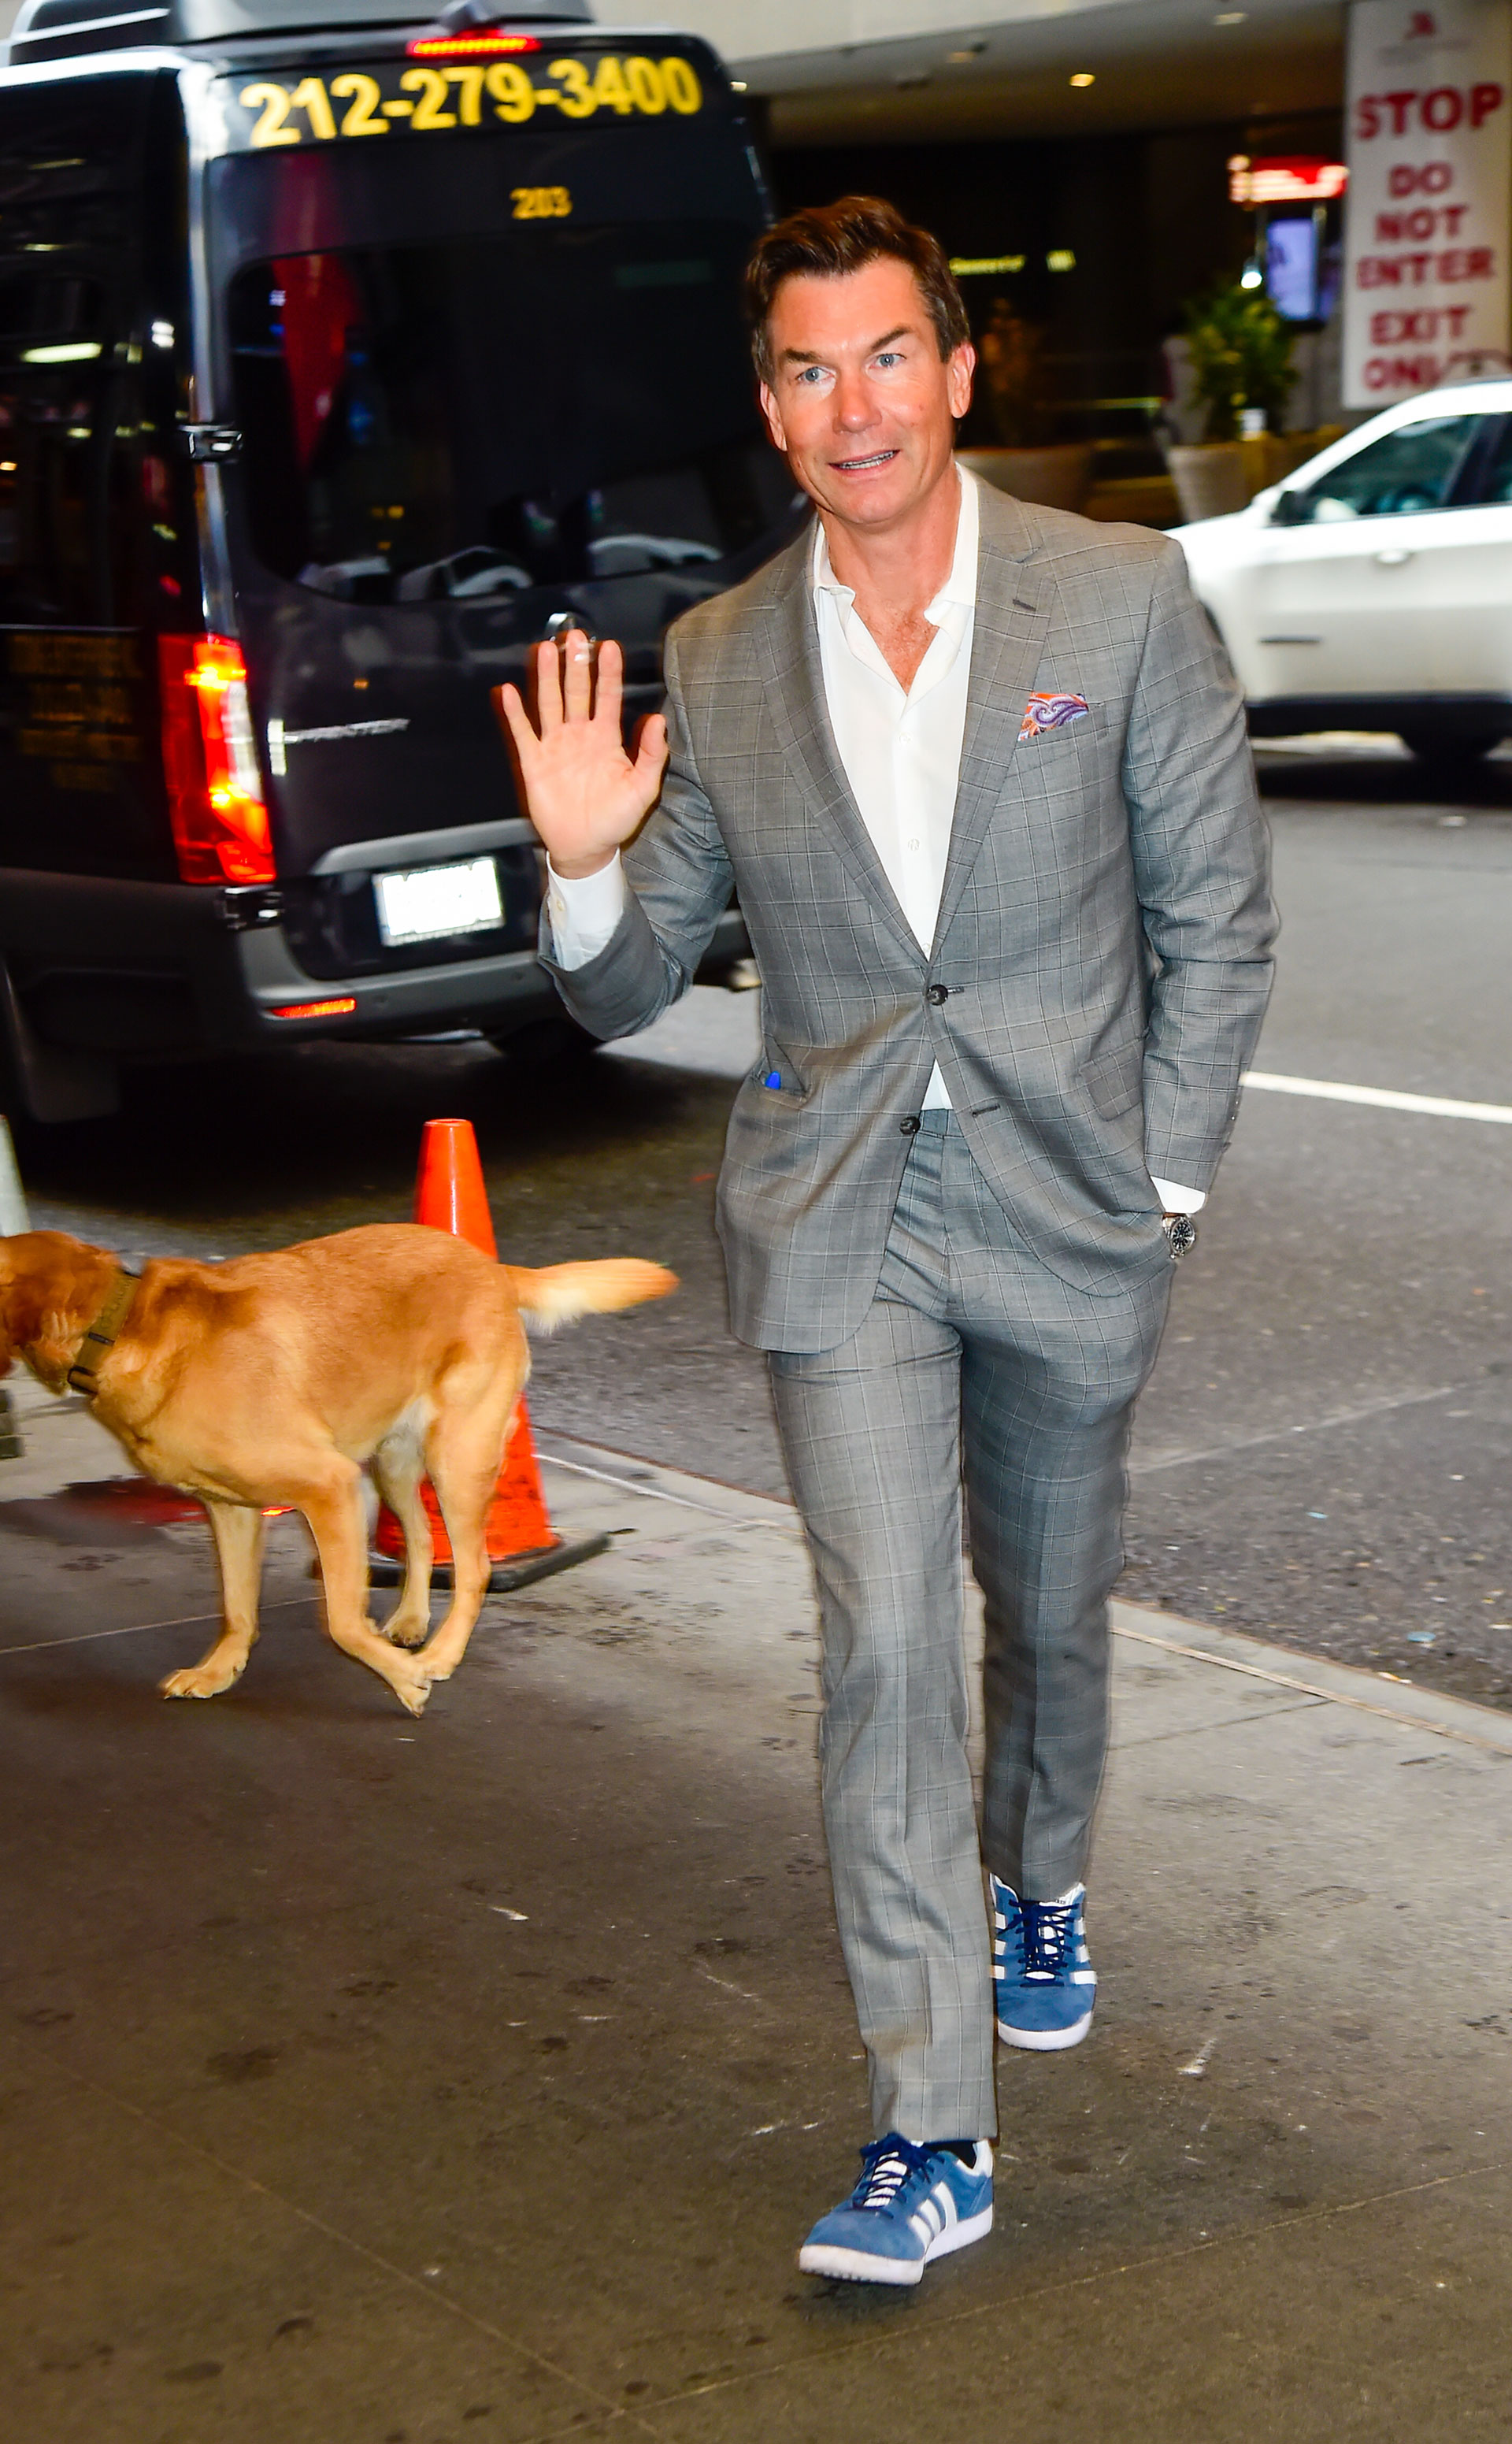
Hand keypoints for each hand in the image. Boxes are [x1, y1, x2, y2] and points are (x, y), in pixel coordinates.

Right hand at [492, 631, 667, 877]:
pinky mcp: (534, 762)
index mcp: (606, 739)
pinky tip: (509, 692)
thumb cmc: (615, 819)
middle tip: (576, 637)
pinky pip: (523, 732)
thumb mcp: (642, 788)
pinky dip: (515, 713)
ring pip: (550, 703)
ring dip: (547, 677)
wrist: (585, 847)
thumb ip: (652, 754)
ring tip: (546, 650)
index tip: (609, 647)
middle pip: (576, 691)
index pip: (608, 696)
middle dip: (576, 664)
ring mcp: (555, 746)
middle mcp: (580, 735)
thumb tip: (658, 720)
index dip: (608, 672)